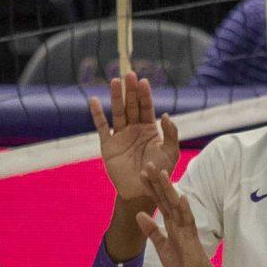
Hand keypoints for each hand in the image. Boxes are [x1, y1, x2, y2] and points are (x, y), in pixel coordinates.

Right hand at [89, 74, 179, 201]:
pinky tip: (94, 100)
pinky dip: (97, 114)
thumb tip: (165, 115)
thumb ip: (171, 134)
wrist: (141, 192)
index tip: (144, 81)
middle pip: (132, 106)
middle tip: (129, 74)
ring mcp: (120, 136)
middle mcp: (134, 129)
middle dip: (131, 90)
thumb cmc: (159, 173)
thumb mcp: (171, 153)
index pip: (146, 107)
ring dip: (116, 97)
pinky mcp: (108, 145)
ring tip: (115, 81)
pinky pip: (102, 127)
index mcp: (150, 130)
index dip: (145, 95)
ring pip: (117, 112)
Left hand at [136, 166, 219, 266]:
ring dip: (169, 189)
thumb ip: (152, 231)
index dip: (150, 188)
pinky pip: (189, 222)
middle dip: (157, 182)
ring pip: (176, 205)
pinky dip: (185, 210)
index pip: (159, 201)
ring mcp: (186, 229)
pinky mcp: (192, 238)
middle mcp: (179, 222)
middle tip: (147, 164)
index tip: (141, 174)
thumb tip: (139, 214)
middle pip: (166, 198)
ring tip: (162, 173)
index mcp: (171, 223)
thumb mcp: (161, 247)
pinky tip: (182, 197)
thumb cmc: (182, 264)